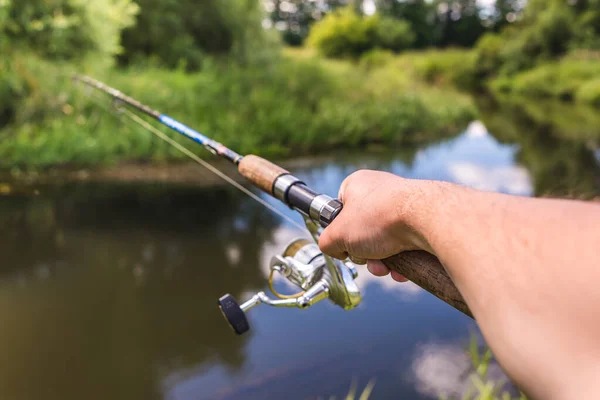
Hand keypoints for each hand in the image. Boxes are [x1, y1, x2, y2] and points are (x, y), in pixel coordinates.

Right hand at [319, 170, 433, 281]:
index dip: (340, 232)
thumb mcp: (338, 234)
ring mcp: (404, 205)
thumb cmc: (380, 217)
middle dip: (364, 253)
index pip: (340, 210)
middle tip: (367, 258)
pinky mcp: (422, 220)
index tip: (345, 242)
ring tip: (386, 267)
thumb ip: (327, 242)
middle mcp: (381, 191)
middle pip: (364, 230)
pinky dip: (402, 261)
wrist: (427, 218)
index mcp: (357, 185)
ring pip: (385, 242)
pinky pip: (406, 246)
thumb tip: (333, 249)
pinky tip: (403, 269)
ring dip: (382, 261)